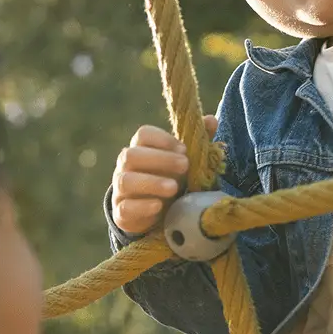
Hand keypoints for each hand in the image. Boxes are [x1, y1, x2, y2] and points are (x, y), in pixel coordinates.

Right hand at [110, 115, 217, 235]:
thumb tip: (211, 120)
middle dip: (159, 159)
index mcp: (141, 148)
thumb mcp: (186, 161)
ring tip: (174, 188)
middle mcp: (126, 166)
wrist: (158, 213)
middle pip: (131, 155)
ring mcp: (121, 189)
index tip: (184, 149)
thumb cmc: (172, 178)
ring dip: (151, 182)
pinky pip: (125, 208)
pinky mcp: (122, 212)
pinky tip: (158, 206)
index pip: (143, 134)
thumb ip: (198, 142)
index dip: (162, 139)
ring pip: (126, 181)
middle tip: (185, 166)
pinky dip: (142, 206)